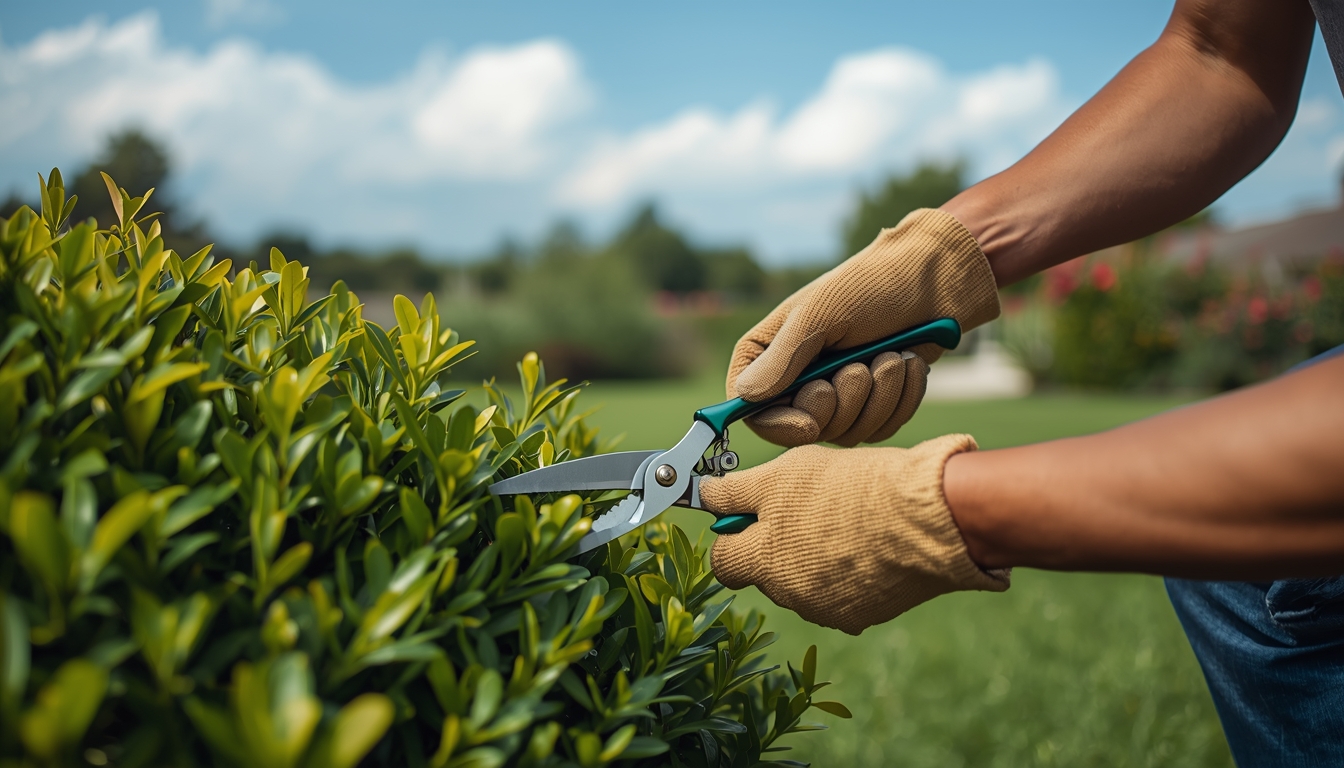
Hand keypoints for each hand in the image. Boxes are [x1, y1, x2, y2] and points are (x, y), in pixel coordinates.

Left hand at [701, 435, 1009, 634]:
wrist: (927, 519)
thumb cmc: (855, 487)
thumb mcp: (785, 472)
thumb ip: (739, 490)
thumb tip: (709, 496)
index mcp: (762, 558)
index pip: (722, 561)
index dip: (731, 535)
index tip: (745, 516)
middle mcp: (786, 593)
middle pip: (764, 571)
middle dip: (776, 546)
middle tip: (806, 511)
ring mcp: (823, 608)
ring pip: (802, 582)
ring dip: (812, 560)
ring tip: (846, 524)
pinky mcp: (859, 617)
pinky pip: (839, 594)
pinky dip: (847, 575)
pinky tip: (869, 547)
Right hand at [727, 208, 998, 446]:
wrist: (934, 283)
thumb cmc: (871, 286)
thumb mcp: (820, 315)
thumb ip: (782, 357)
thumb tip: (747, 397)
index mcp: (769, 354)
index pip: (754, 411)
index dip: (780, 426)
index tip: (810, 424)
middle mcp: (798, 381)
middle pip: (804, 428)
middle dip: (842, 402)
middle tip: (859, 366)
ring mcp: (837, 396)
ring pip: (847, 433)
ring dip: (877, 396)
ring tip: (890, 357)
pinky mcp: (873, 406)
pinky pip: (880, 429)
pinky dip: (900, 400)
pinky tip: (909, 366)